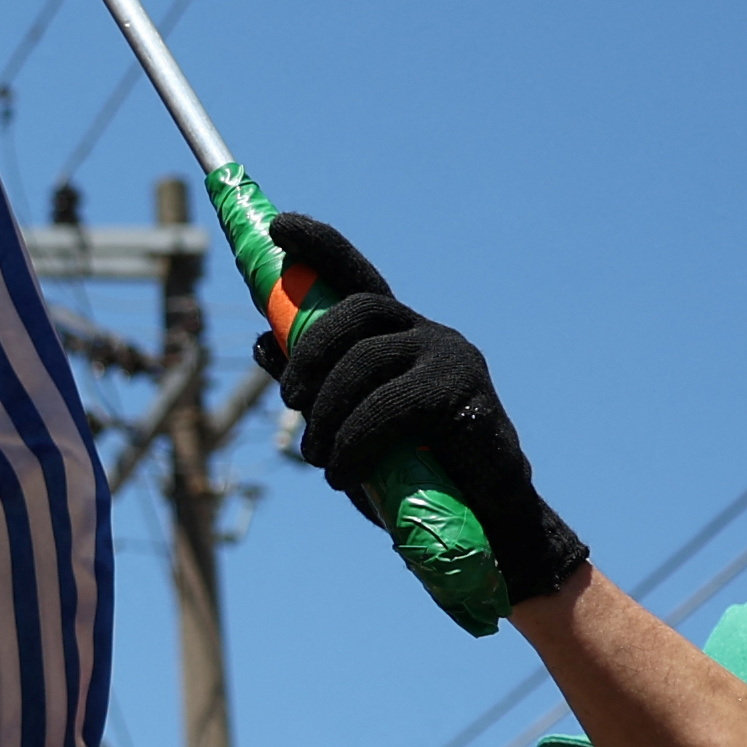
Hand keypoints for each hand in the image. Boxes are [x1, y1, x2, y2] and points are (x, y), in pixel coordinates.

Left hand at [250, 213, 592, 605]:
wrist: (483, 520)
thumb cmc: (412, 471)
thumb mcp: (348, 424)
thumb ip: (313, 385)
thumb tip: (263, 341)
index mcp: (397, 334)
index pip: (356, 275)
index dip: (319, 246)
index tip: (279, 226)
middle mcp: (427, 333)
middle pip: (355, 310)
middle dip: (309, 352)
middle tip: (290, 402)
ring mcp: (451, 358)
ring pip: (366, 359)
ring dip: (327, 411)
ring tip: (317, 458)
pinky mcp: (465, 394)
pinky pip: (391, 404)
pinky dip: (354, 439)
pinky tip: (342, 472)